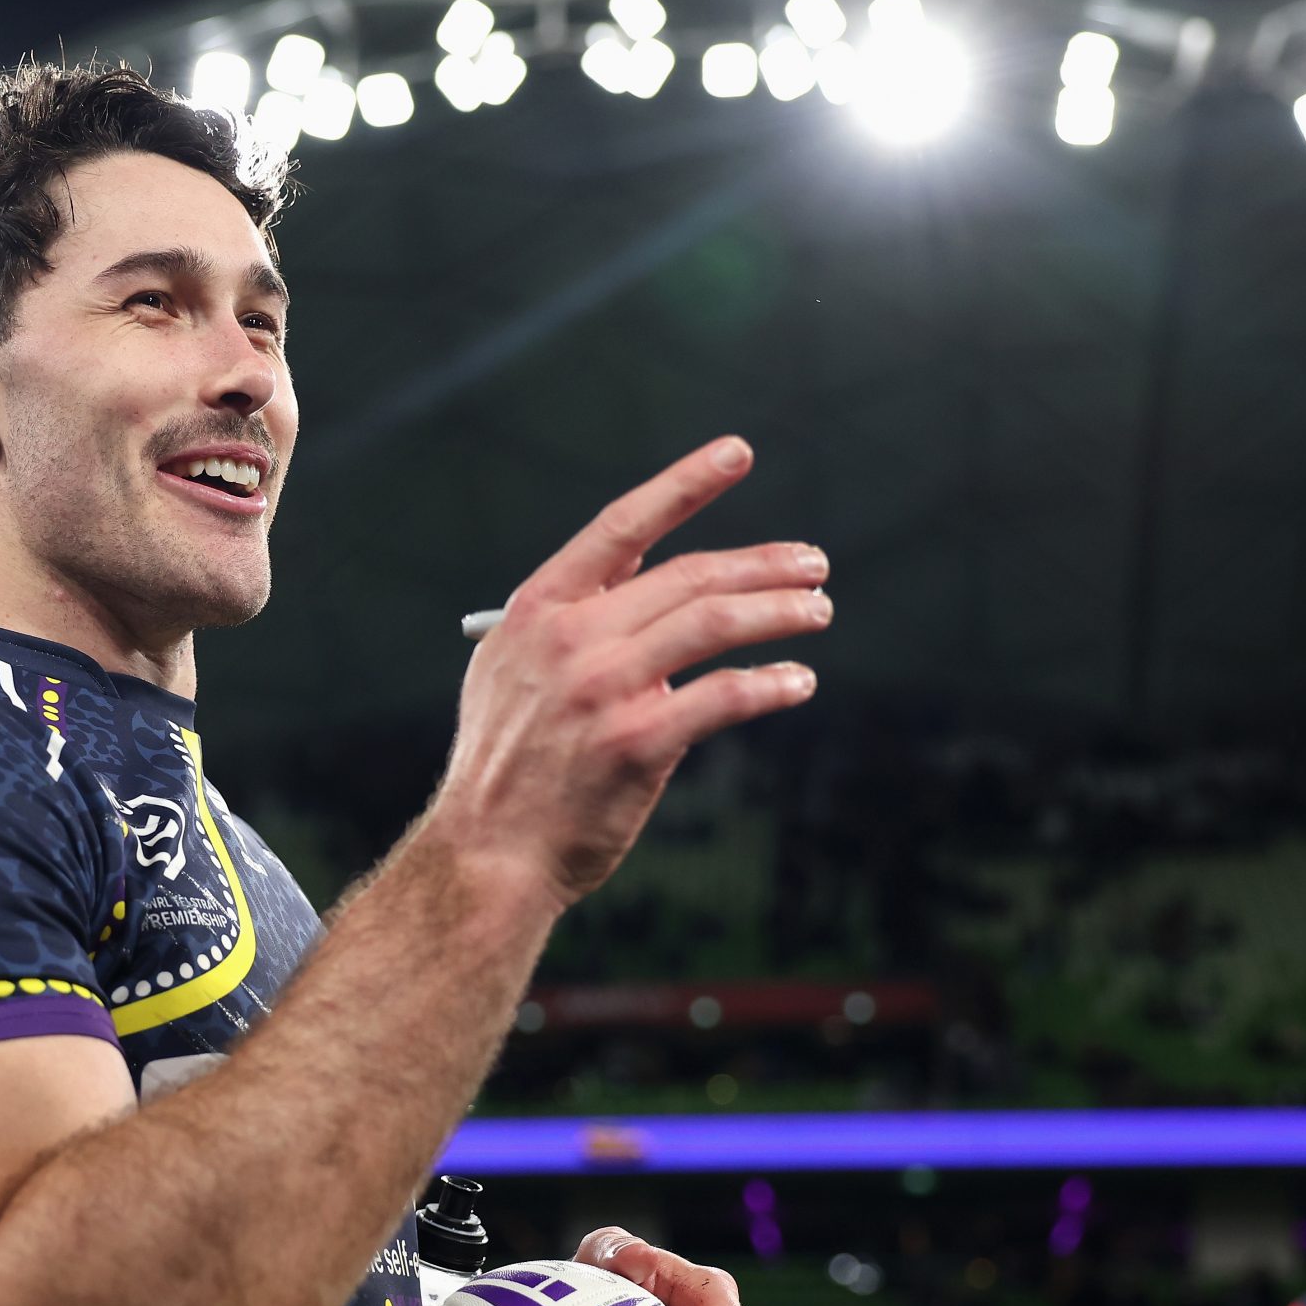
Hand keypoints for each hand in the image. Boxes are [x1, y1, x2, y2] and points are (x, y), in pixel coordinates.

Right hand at [433, 437, 827, 913]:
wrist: (488, 852)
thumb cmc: (508, 767)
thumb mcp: (510, 674)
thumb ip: (567, 626)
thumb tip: (642, 590)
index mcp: (538, 610)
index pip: (621, 527)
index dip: (684, 484)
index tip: (737, 453)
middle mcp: (569, 638)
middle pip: (688, 576)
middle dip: (764, 563)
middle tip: (813, 566)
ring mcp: (602, 689)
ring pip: (713, 622)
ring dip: (780, 611)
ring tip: (817, 611)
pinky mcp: (637, 743)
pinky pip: (724, 696)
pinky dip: (772, 684)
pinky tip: (797, 682)